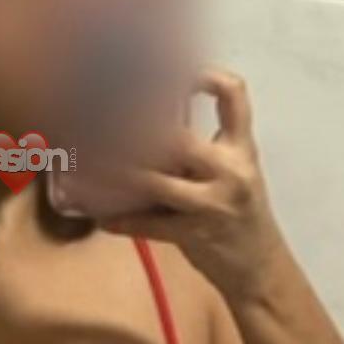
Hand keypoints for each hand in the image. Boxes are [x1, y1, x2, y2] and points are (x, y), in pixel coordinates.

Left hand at [100, 67, 287, 297]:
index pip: (234, 95)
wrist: (260, 269)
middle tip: (98, 123)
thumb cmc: (237, 215)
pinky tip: (100, 216)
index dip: (205, 76)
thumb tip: (144, 126)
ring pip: (152, 181)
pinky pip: (148, 223)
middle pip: (176, 138)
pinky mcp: (196, 235)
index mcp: (241, 149)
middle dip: (131, 132)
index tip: (173, 75)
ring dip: (113, 174)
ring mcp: (213, 204)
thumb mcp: (232, 174)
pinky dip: (120, 220)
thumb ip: (200, 149)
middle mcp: (230, 170)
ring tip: (83, 167)